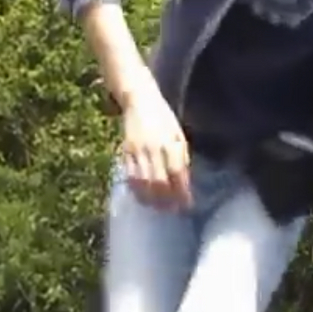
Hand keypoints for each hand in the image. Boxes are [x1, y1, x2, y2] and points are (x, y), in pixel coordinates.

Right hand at [119, 70, 191, 210]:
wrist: (138, 100)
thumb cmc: (163, 118)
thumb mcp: (178, 134)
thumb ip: (181, 157)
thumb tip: (184, 182)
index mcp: (169, 142)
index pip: (177, 173)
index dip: (182, 191)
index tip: (187, 204)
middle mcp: (153, 148)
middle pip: (160, 181)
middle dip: (168, 199)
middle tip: (174, 210)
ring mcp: (137, 151)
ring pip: (144, 182)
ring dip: (153, 199)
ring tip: (160, 208)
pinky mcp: (125, 152)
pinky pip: (130, 176)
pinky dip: (137, 191)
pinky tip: (144, 198)